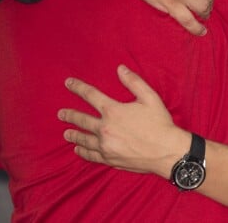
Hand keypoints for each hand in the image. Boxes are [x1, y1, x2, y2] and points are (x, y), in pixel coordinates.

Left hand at [58, 65, 189, 178]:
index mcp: (114, 111)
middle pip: (82, 120)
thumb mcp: (149, 97)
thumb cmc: (160, 123)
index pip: (90, 95)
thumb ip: (133, 81)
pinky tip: (78, 150)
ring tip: (65, 133)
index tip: (68, 83)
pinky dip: (83, 152)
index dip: (78, 87)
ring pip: (84, 139)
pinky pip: (92, 156)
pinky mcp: (110, 159)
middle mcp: (106, 128)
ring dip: (74, 135)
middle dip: (70, 115)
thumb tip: (120, 68)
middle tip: (60, 114)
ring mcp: (106, 146)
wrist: (166, 151)